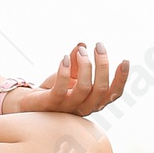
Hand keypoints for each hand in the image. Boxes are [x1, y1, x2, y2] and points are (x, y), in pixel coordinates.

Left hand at [10, 41, 128, 116]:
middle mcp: (83, 107)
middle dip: (102, 64)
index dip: (121, 79)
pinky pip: (60, 90)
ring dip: (85, 65)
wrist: (28, 104)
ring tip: (81, 50)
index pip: (113, 93)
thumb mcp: (68, 73)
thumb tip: (82, 44)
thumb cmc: (52, 89)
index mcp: (92, 101)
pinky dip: (64, 72)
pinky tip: (64, 57)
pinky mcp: (51, 105)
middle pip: (101, 89)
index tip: (125, 60)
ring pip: (84, 88)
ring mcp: (67, 108)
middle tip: (99, 45)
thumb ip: (77, 61)